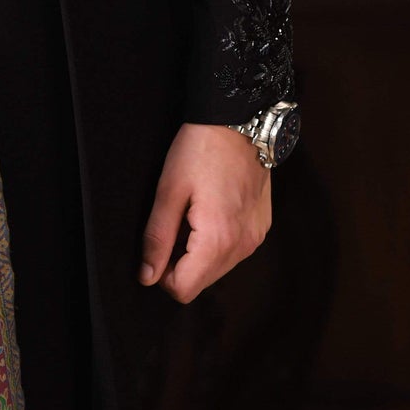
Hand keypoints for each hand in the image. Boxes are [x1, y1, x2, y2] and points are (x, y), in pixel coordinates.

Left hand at [139, 122, 270, 302]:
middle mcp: (242, 247)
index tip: (158, 243)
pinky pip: (234, 250)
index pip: (183, 289)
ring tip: (193, 210)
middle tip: (175, 220)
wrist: (240, 120)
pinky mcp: (262, 227)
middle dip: (181, 261)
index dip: (162, 273)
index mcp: (217, 240)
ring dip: (199, 251)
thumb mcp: (168, 190)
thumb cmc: (200, 149)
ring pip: (218, 268)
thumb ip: (157, 238)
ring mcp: (256, 238)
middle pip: (202, 282)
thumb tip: (147, 277)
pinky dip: (218, 239)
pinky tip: (211, 207)